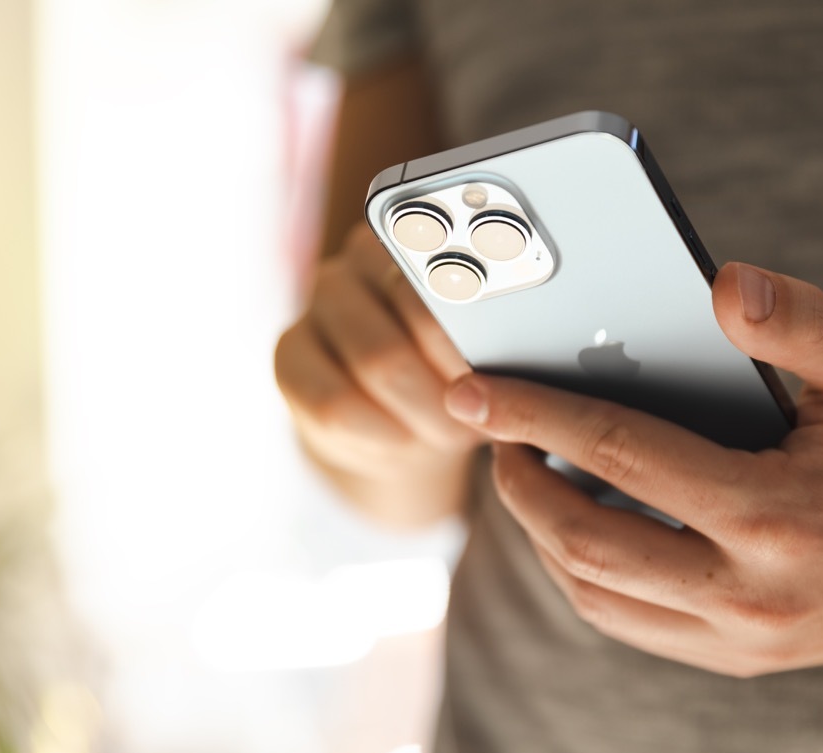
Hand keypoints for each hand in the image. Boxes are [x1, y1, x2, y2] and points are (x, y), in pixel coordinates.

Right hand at [275, 224, 481, 524]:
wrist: (399, 431)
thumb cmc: (459, 380)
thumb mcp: (489, 355)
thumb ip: (503, 336)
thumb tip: (533, 335)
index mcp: (414, 239)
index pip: (444, 263)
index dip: (474, 316)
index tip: (500, 357)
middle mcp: (358, 260)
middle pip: (416, 311)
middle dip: (457, 379)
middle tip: (484, 413)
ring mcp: (317, 305)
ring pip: (379, 362)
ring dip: (427, 414)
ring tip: (452, 434)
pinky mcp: (289, 355)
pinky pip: (336, 404)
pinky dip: (382, 435)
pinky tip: (403, 443)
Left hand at [442, 262, 822, 675]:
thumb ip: (797, 318)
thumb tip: (716, 282)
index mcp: (777, 513)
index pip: (619, 456)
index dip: (534, 417)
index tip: (474, 392)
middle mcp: (753, 593)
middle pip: (587, 546)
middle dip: (519, 488)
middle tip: (492, 438)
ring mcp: (749, 639)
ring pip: (600, 601)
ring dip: (545, 541)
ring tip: (531, 481)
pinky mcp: (749, 659)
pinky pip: (637, 627)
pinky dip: (591, 581)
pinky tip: (586, 531)